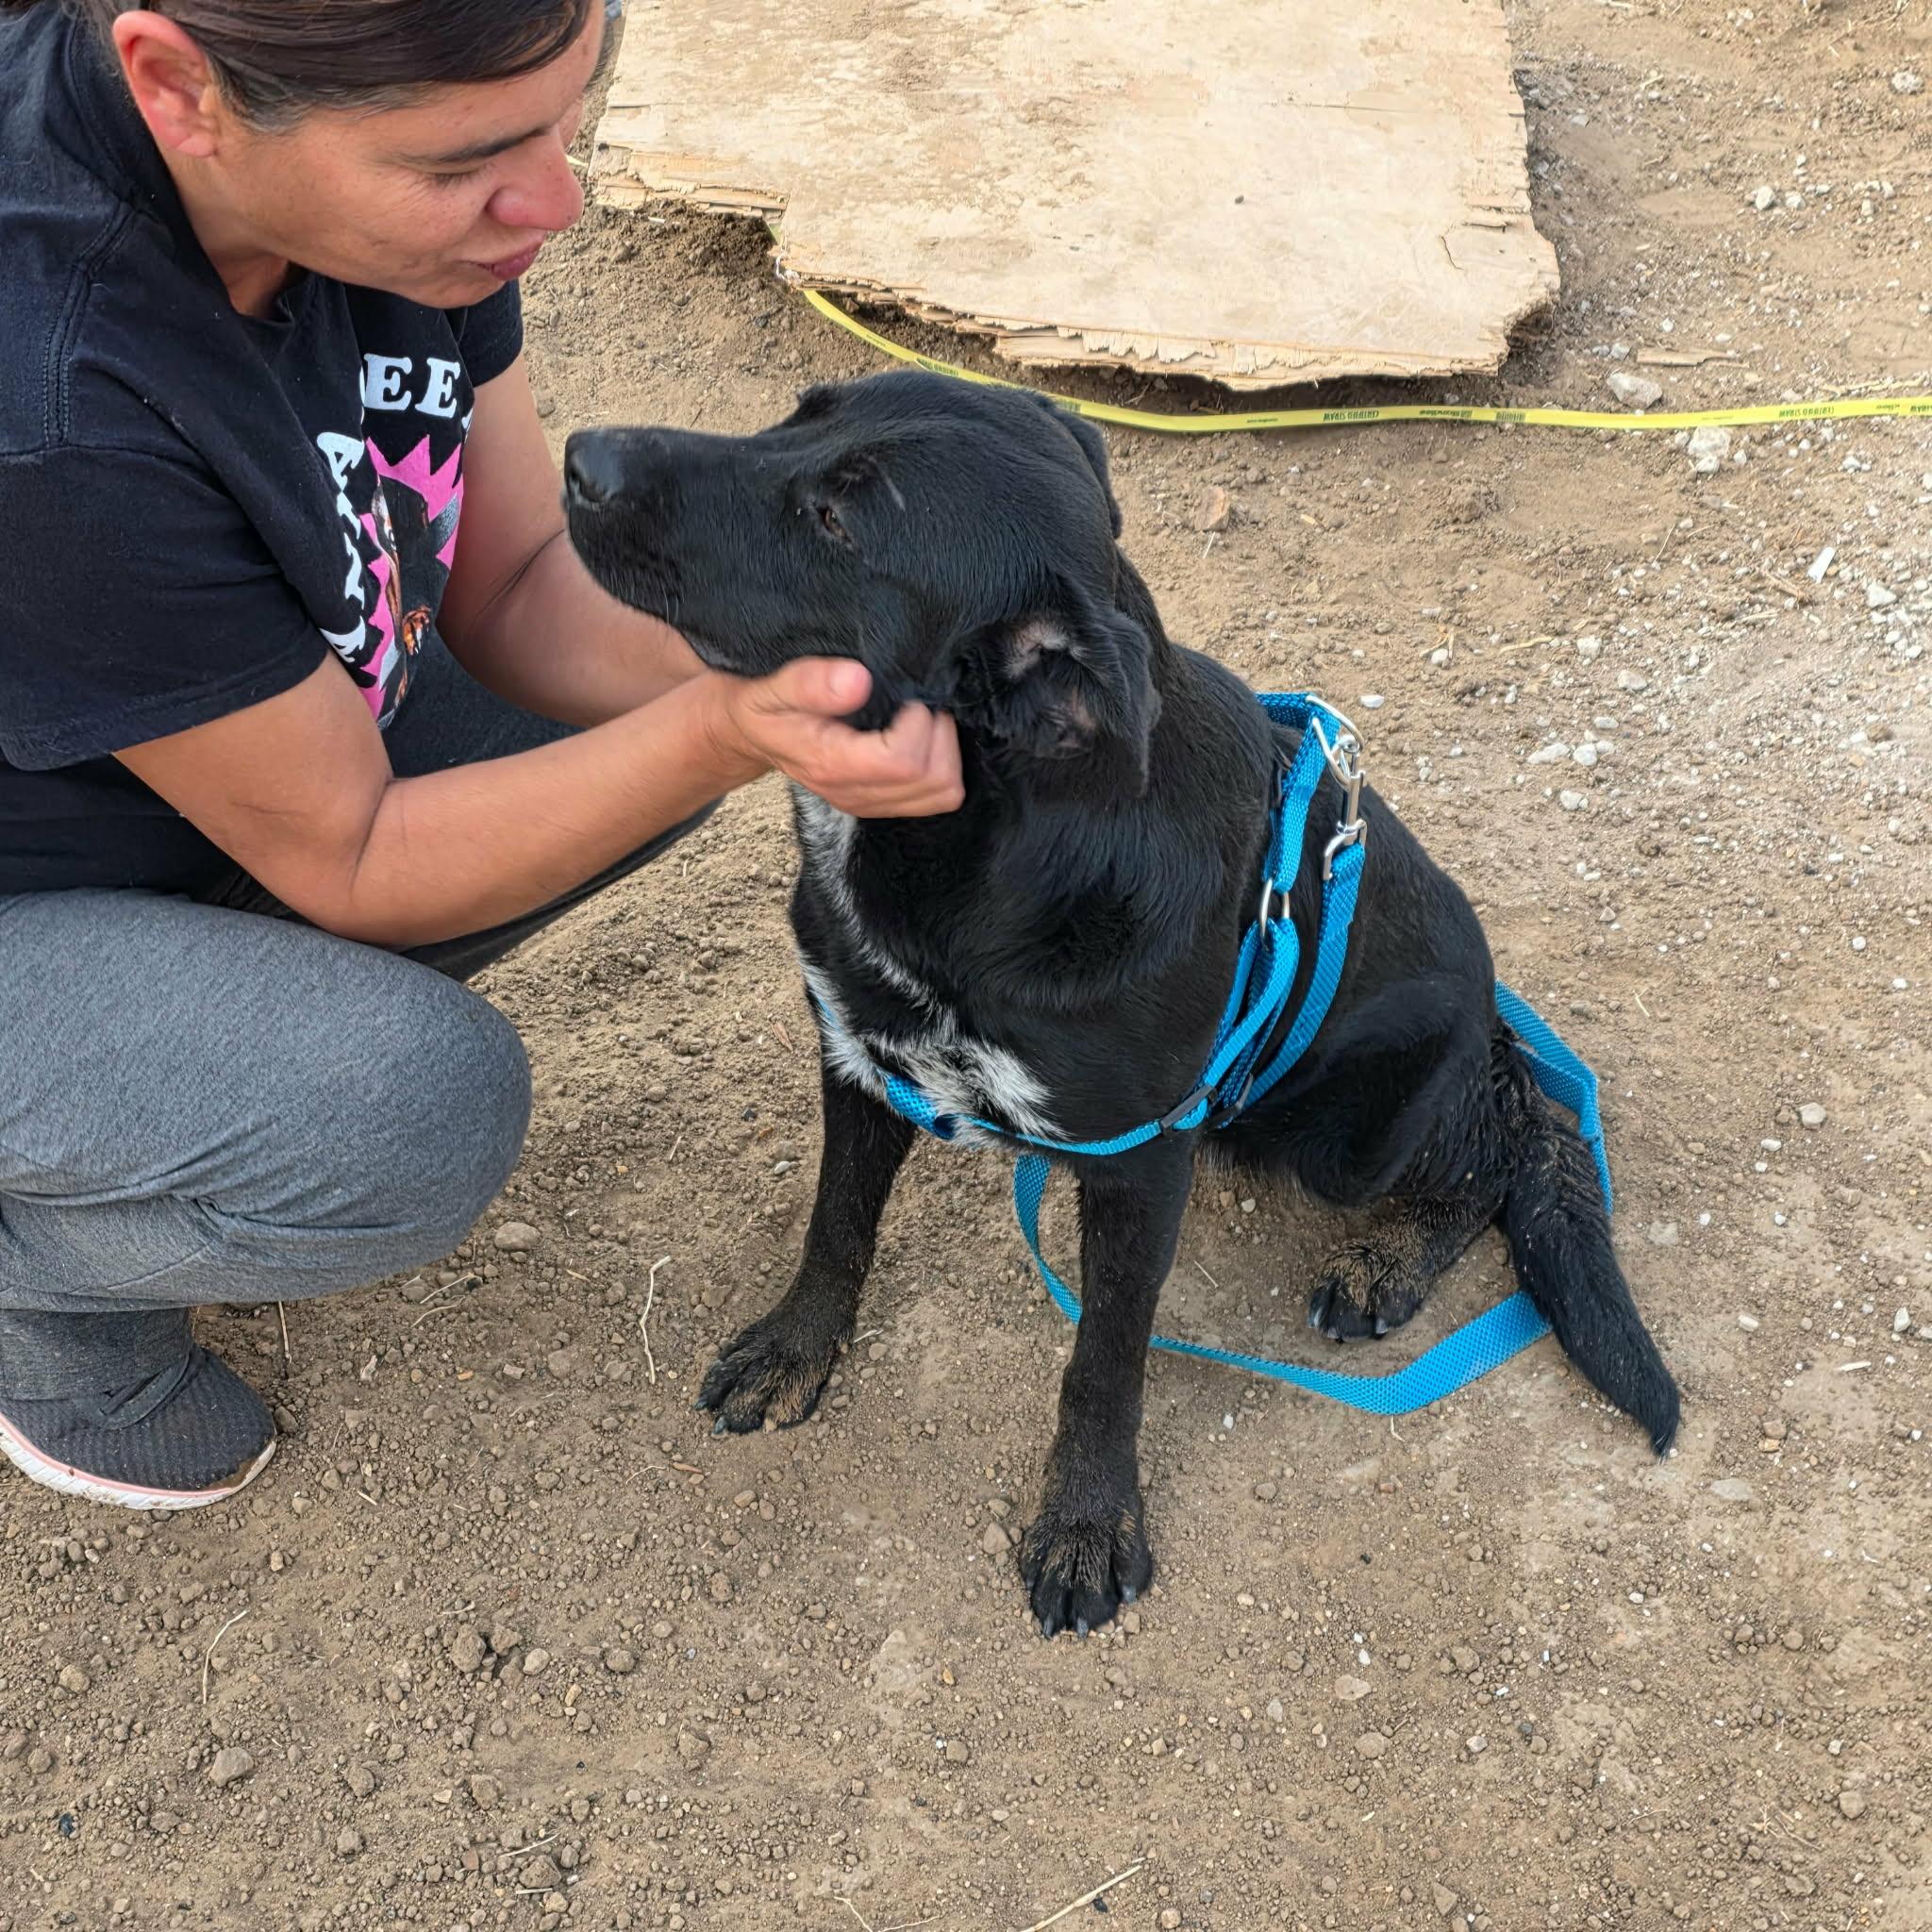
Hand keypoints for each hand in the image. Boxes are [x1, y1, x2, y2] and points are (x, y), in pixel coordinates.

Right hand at [701, 659, 963, 818]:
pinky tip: (919, 736)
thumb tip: (858, 680)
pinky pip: (937, 796)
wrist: (752, 732)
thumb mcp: (773, 686)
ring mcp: (871, 803)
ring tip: (919, 718)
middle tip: (918, 703)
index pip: (904, 762)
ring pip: (943, 793)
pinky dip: (942, 764)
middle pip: (934, 781)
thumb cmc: (764, 705)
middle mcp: (854, 793)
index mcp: (831, 765)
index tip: (905, 695)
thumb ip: (810, 683)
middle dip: (939, 734)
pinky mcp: (883, 802)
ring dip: (945, 750)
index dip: (919, 723)